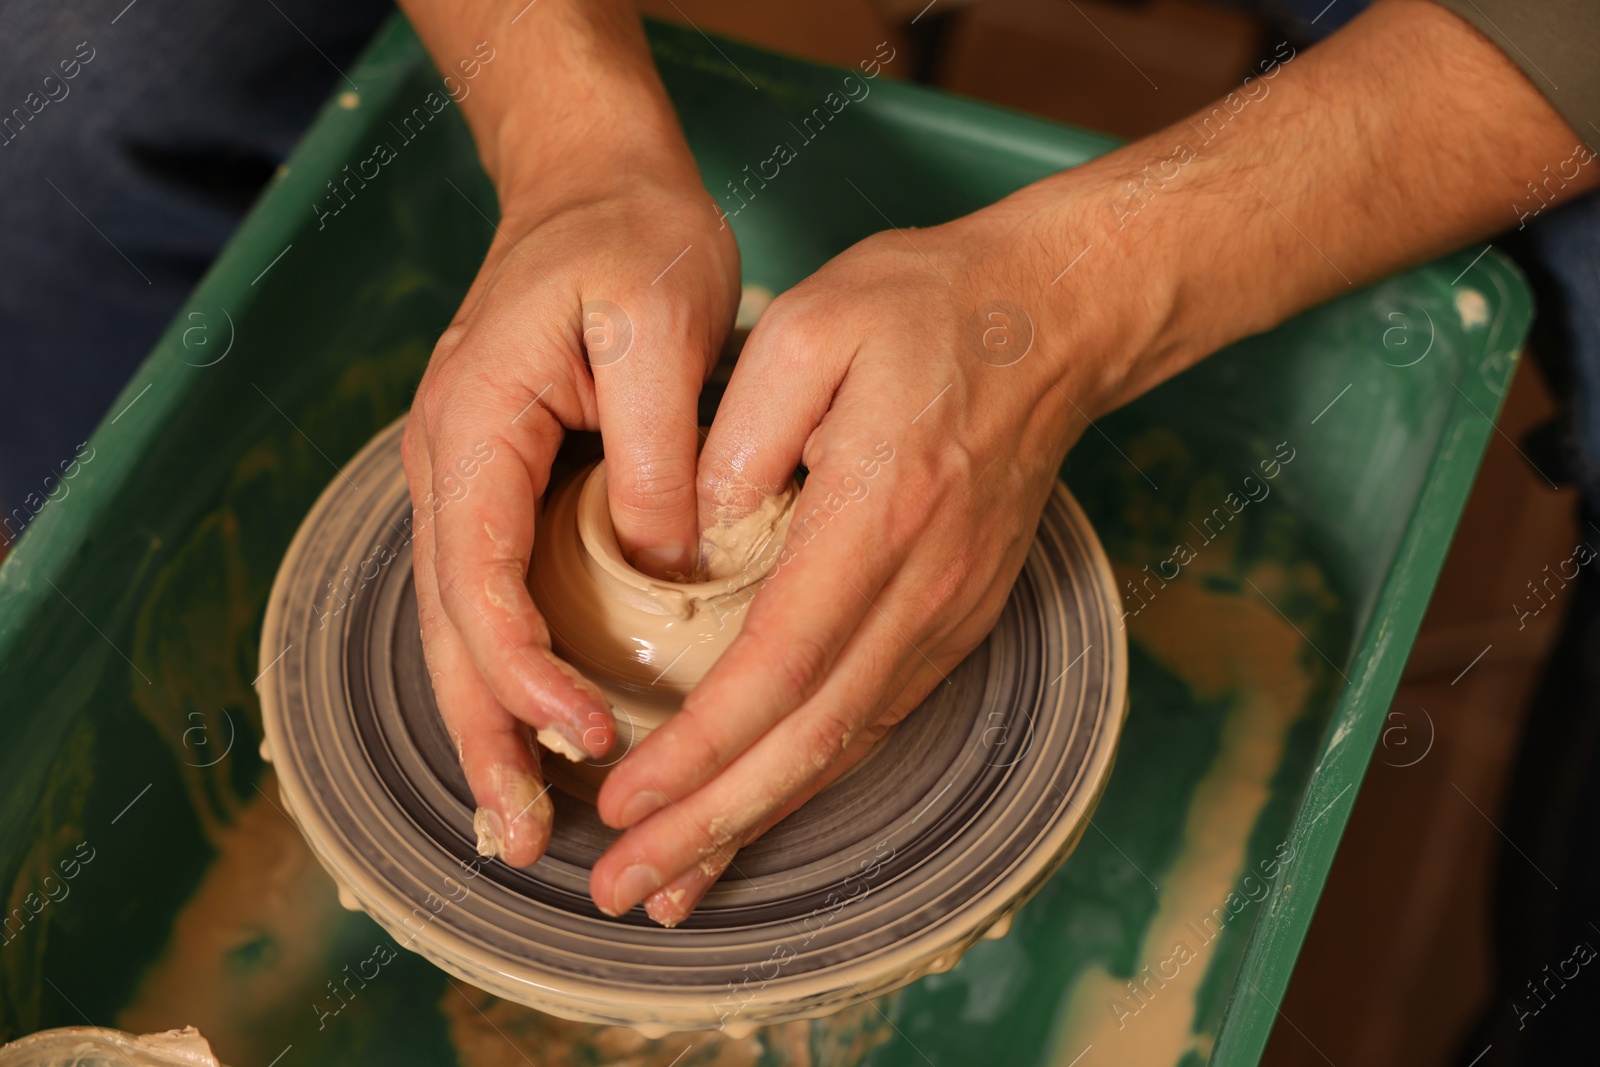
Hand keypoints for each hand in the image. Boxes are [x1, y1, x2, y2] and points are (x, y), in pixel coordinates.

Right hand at [402, 155, 739, 866]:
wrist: (594, 187)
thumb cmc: (630, 241)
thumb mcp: (655, 325)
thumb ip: (658, 449)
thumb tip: (662, 562)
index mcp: (476, 426)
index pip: (479, 579)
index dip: (525, 672)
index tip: (590, 735)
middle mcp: (451, 464)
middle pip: (448, 627)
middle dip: (484, 736)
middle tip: (527, 839)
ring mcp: (469, 479)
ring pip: (460, 625)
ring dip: (488, 723)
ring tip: (522, 819)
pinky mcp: (504, 488)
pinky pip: (493, 597)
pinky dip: (509, 673)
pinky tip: (542, 727)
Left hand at [588, 200, 1127, 922]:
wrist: (1054, 321)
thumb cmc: (926, 309)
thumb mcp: (813, 325)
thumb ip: (739, 428)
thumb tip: (689, 535)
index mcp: (880, 515)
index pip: (779, 665)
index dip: (698, 749)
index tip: (622, 802)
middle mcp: (925, 588)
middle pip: (811, 741)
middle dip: (710, 826)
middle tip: (622, 891)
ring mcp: (950, 613)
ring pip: (845, 749)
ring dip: (754, 824)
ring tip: (671, 886)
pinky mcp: (954, 619)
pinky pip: (873, 721)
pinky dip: (805, 782)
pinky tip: (754, 813)